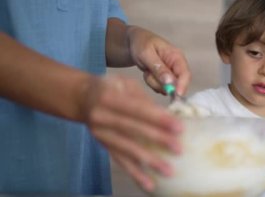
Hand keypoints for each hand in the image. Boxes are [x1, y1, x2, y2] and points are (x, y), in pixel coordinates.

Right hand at [82, 74, 182, 190]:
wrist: (82, 98)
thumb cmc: (110, 87)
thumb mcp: (125, 83)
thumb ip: (143, 99)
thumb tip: (168, 116)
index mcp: (108, 96)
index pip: (136, 108)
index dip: (158, 118)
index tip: (178, 127)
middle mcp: (102, 116)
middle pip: (132, 129)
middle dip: (157, 139)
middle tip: (178, 149)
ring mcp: (101, 133)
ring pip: (126, 148)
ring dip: (148, 161)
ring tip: (167, 170)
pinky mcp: (104, 146)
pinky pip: (120, 160)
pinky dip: (135, 173)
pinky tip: (149, 184)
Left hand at [127, 26, 190, 94]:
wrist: (133, 43)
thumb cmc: (141, 44)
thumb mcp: (146, 54)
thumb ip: (158, 68)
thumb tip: (170, 82)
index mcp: (177, 56)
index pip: (185, 74)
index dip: (183, 86)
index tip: (176, 96)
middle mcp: (177, 66)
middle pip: (176, 84)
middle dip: (161, 83)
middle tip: (148, 73)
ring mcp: (171, 74)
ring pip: (166, 88)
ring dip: (153, 82)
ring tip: (146, 70)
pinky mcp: (165, 79)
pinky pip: (160, 88)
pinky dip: (151, 83)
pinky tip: (147, 73)